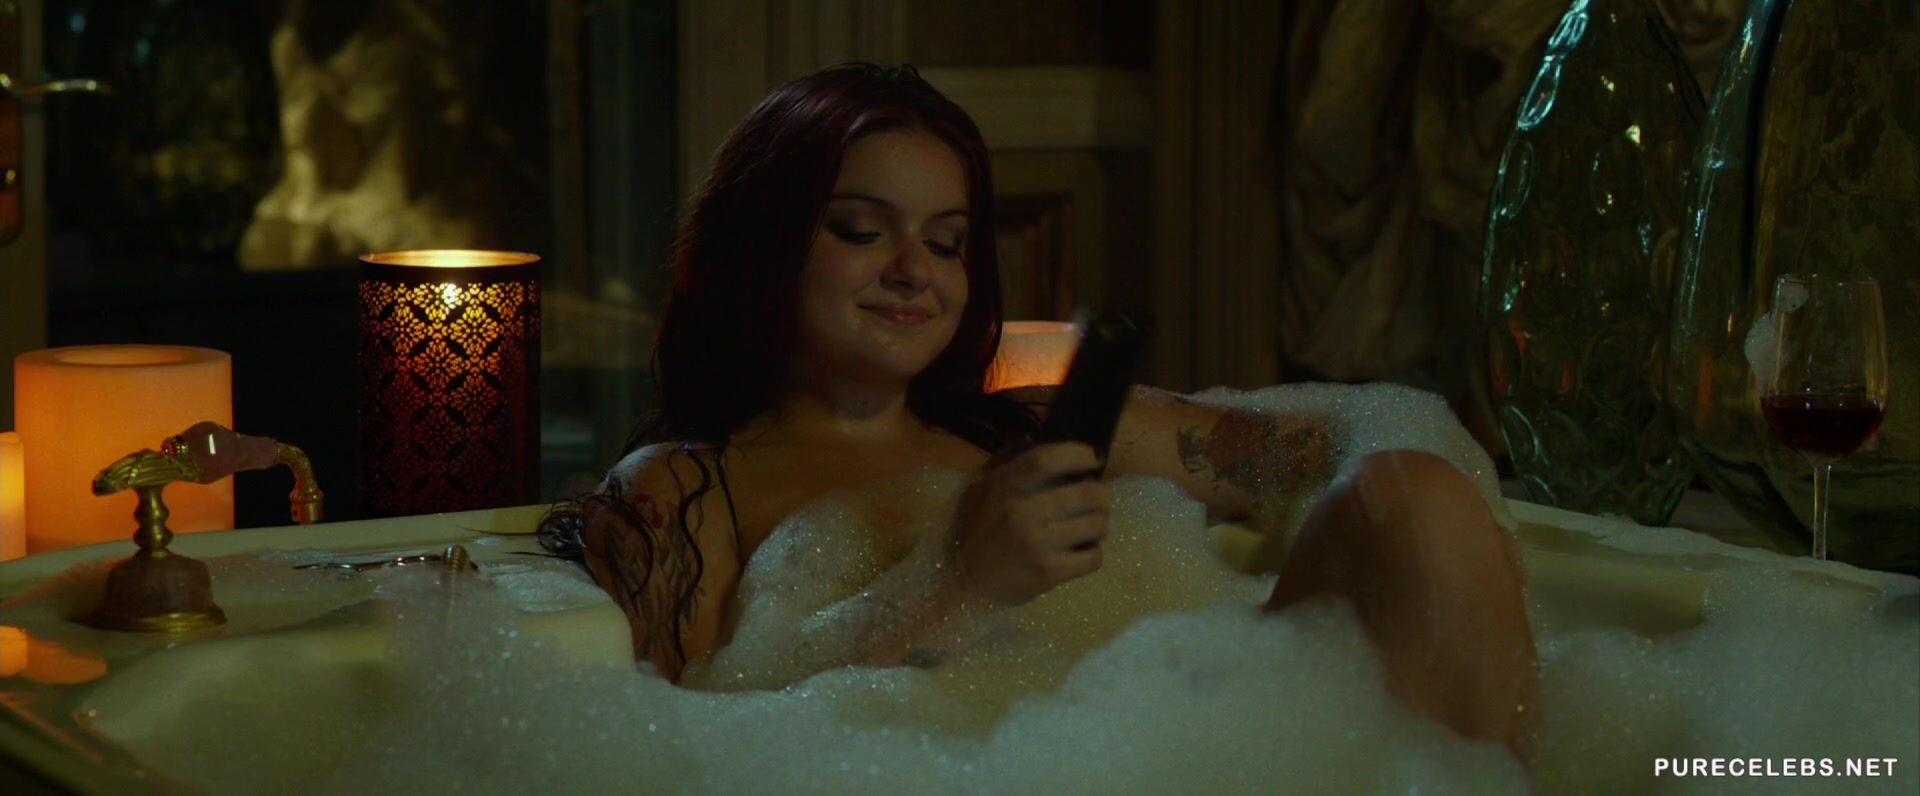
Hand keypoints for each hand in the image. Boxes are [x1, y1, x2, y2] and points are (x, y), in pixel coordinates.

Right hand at [945, 441, 1112, 606]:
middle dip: (1102, 494)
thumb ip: (1003, 460)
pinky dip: (1093, 553)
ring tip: (1092, 526)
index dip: (1077, 454)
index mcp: (1002, 487)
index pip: (1046, 459)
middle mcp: (1019, 513)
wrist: (961, 586)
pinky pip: (1092, 558)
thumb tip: (1032, 437)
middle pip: (1084, 493)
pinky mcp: (1047, 574)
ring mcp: (1035, 545)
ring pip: (1095, 525)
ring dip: (1100, 524)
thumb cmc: (970, 533)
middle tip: (1100, 498)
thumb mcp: (976, 490)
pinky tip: (1082, 552)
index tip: (1094, 458)